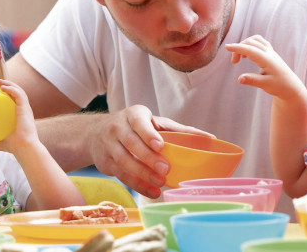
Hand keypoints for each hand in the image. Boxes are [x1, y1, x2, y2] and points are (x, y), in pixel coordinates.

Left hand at [0, 78, 38, 153]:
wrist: (23, 148)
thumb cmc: (14, 146)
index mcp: (21, 114)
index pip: (17, 98)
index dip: (8, 90)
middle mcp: (25, 110)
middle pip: (17, 92)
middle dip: (6, 84)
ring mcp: (26, 109)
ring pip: (18, 91)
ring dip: (8, 83)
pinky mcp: (25, 110)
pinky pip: (19, 95)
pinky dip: (12, 89)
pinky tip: (4, 86)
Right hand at [89, 105, 214, 198]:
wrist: (96, 133)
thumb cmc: (135, 126)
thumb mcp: (153, 121)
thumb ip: (178, 130)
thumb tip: (210, 138)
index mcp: (133, 115)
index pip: (139, 123)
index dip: (149, 135)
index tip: (161, 146)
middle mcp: (117, 128)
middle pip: (132, 144)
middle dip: (149, 158)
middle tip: (165, 169)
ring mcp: (109, 146)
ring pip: (125, 161)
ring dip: (143, 174)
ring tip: (160, 182)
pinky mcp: (106, 163)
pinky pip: (122, 175)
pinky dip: (137, 185)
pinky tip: (152, 191)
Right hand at [225, 35, 306, 100]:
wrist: (292, 87)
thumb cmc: (280, 87)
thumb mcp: (265, 85)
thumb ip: (252, 80)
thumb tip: (239, 79)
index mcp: (268, 60)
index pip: (250, 50)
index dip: (238, 48)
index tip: (226, 47)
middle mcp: (270, 53)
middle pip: (251, 42)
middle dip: (239, 48)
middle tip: (234, 62)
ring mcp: (271, 52)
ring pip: (255, 40)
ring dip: (245, 45)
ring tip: (240, 57)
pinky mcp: (271, 53)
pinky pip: (260, 42)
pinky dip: (251, 44)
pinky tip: (248, 54)